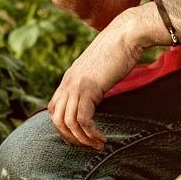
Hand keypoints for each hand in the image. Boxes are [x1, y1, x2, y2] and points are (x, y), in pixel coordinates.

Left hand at [47, 14, 144, 148]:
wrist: (126, 34)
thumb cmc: (119, 50)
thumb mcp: (99, 69)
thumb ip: (93, 82)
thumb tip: (98, 95)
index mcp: (69, 78)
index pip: (54, 109)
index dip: (63, 127)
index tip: (80, 136)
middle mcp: (68, 82)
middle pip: (57, 119)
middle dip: (71, 138)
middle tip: (89, 145)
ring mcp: (76, 85)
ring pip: (68, 122)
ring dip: (82, 139)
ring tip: (97, 144)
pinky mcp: (89, 88)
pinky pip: (83, 119)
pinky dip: (91, 133)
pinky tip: (102, 138)